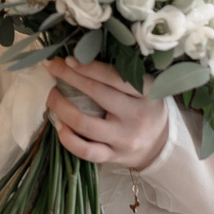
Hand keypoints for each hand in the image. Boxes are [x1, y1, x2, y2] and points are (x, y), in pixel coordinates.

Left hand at [44, 59, 170, 170]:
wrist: (160, 145)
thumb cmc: (146, 108)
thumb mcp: (145, 88)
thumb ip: (121, 76)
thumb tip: (82, 56)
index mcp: (147, 93)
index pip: (115, 77)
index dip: (88, 66)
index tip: (68, 59)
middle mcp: (136, 116)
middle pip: (97, 94)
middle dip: (69, 78)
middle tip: (53, 68)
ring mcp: (124, 139)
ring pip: (85, 124)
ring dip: (61, 107)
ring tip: (52, 96)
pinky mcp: (113, 156)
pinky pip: (84, 150)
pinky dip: (66, 137)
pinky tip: (58, 124)